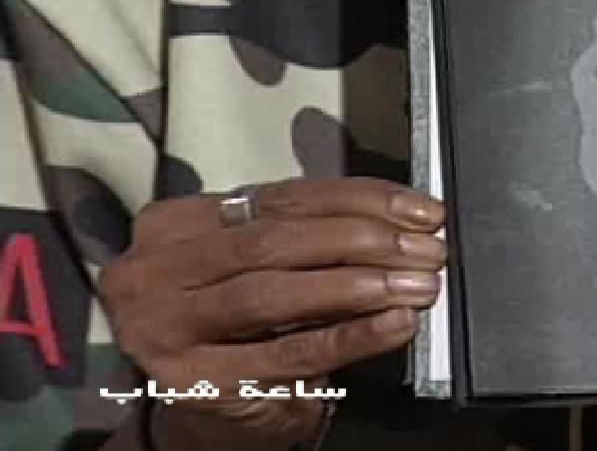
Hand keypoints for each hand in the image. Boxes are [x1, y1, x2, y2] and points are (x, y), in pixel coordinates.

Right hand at [98, 178, 445, 448]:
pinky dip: (351, 335)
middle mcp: (155, 270)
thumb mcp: (266, 266)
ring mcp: (167, 328)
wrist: (209, 413)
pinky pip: (290, 353)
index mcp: (175, 224)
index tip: (420, 210)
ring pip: (276, 293)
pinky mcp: (196, 381)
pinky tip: (394, 324)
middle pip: (277, 240)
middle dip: (365, 239)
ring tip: (418, 284)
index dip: (362, 199)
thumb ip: (314, 235)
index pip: (283, 197)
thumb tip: (406, 219)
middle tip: (428, 248)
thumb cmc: (245, 327)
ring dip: (360, 285)